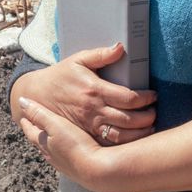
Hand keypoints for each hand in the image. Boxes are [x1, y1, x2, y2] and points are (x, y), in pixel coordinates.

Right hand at [10, 44, 155, 145]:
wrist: (36, 95)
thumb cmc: (60, 76)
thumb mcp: (78, 60)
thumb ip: (100, 54)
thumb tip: (121, 47)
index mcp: (94, 90)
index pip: (128, 98)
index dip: (146, 98)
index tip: (153, 96)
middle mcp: (93, 110)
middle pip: (128, 119)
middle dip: (147, 117)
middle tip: (155, 112)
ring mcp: (89, 125)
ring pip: (120, 136)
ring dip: (139, 134)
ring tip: (150, 126)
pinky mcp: (85, 135)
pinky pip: (108, 144)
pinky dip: (124, 144)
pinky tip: (135, 140)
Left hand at [18, 96, 113, 191]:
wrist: (98, 170)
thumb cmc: (76, 144)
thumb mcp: (56, 124)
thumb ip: (39, 113)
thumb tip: (21, 101)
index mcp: (44, 144)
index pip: (31, 132)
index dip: (26, 123)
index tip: (23, 117)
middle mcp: (51, 156)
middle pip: (39, 143)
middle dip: (36, 134)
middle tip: (33, 127)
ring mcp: (64, 165)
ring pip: (52, 152)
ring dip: (49, 144)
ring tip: (49, 139)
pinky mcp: (77, 170)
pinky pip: (65, 158)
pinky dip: (62, 152)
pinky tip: (68, 153)